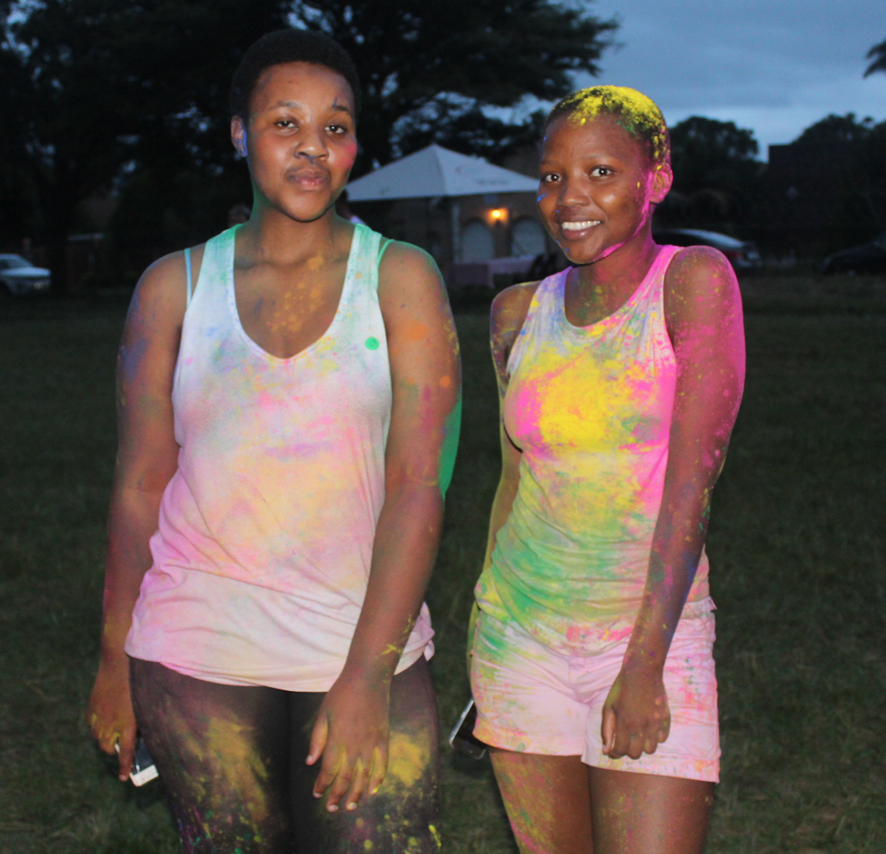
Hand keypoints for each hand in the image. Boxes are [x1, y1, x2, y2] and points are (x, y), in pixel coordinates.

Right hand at [88, 658, 136, 780]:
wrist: (120, 661)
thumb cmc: (140, 680)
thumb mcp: (145, 702)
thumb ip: (142, 719)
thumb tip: (139, 734)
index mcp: (129, 722)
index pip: (126, 751)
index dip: (124, 766)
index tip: (123, 778)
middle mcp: (112, 722)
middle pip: (107, 747)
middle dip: (113, 750)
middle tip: (119, 747)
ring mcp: (100, 715)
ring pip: (98, 737)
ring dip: (105, 739)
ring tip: (112, 734)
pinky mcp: (92, 707)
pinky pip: (92, 724)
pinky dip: (97, 726)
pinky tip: (104, 721)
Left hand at [307, 668, 390, 811]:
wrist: (367, 677)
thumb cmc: (341, 693)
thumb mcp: (323, 713)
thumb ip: (317, 738)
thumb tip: (310, 761)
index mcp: (337, 739)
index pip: (328, 770)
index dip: (321, 785)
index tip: (316, 794)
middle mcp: (354, 745)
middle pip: (345, 778)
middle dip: (337, 795)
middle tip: (332, 808)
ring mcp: (371, 743)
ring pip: (364, 776)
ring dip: (356, 794)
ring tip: (350, 806)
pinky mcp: (383, 738)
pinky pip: (382, 764)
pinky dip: (378, 779)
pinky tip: (373, 790)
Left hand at [601, 666, 669, 759]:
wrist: (642, 672)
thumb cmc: (622, 689)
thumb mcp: (608, 707)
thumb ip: (606, 730)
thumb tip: (606, 751)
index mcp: (625, 723)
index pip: (621, 751)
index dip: (615, 753)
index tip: (613, 750)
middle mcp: (642, 727)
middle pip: (636, 754)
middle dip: (628, 750)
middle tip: (625, 740)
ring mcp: (656, 724)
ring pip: (650, 750)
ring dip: (642, 745)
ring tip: (638, 734)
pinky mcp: (666, 719)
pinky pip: (662, 739)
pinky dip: (655, 737)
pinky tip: (649, 727)